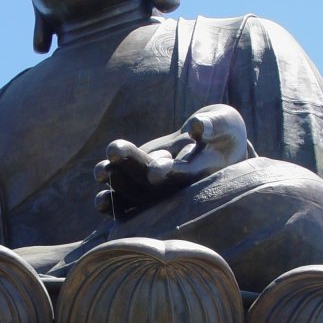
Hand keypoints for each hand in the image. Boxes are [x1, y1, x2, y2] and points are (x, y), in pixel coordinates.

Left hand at [94, 103, 248, 215]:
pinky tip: (97, 178)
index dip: (168, 174)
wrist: (213, 146)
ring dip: (115, 182)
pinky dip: (110, 195)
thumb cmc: (223, 132)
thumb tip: (196, 126)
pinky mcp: (143, 187)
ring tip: (99, 169)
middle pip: (152, 185)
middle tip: (114, 150)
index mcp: (200, 175)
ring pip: (135, 193)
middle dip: (132, 169)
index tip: (154, 172)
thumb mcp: (224, 123)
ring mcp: (157, 191)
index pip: (182, 177)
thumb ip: (213, 124)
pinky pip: (124, 198)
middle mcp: (176, 190)